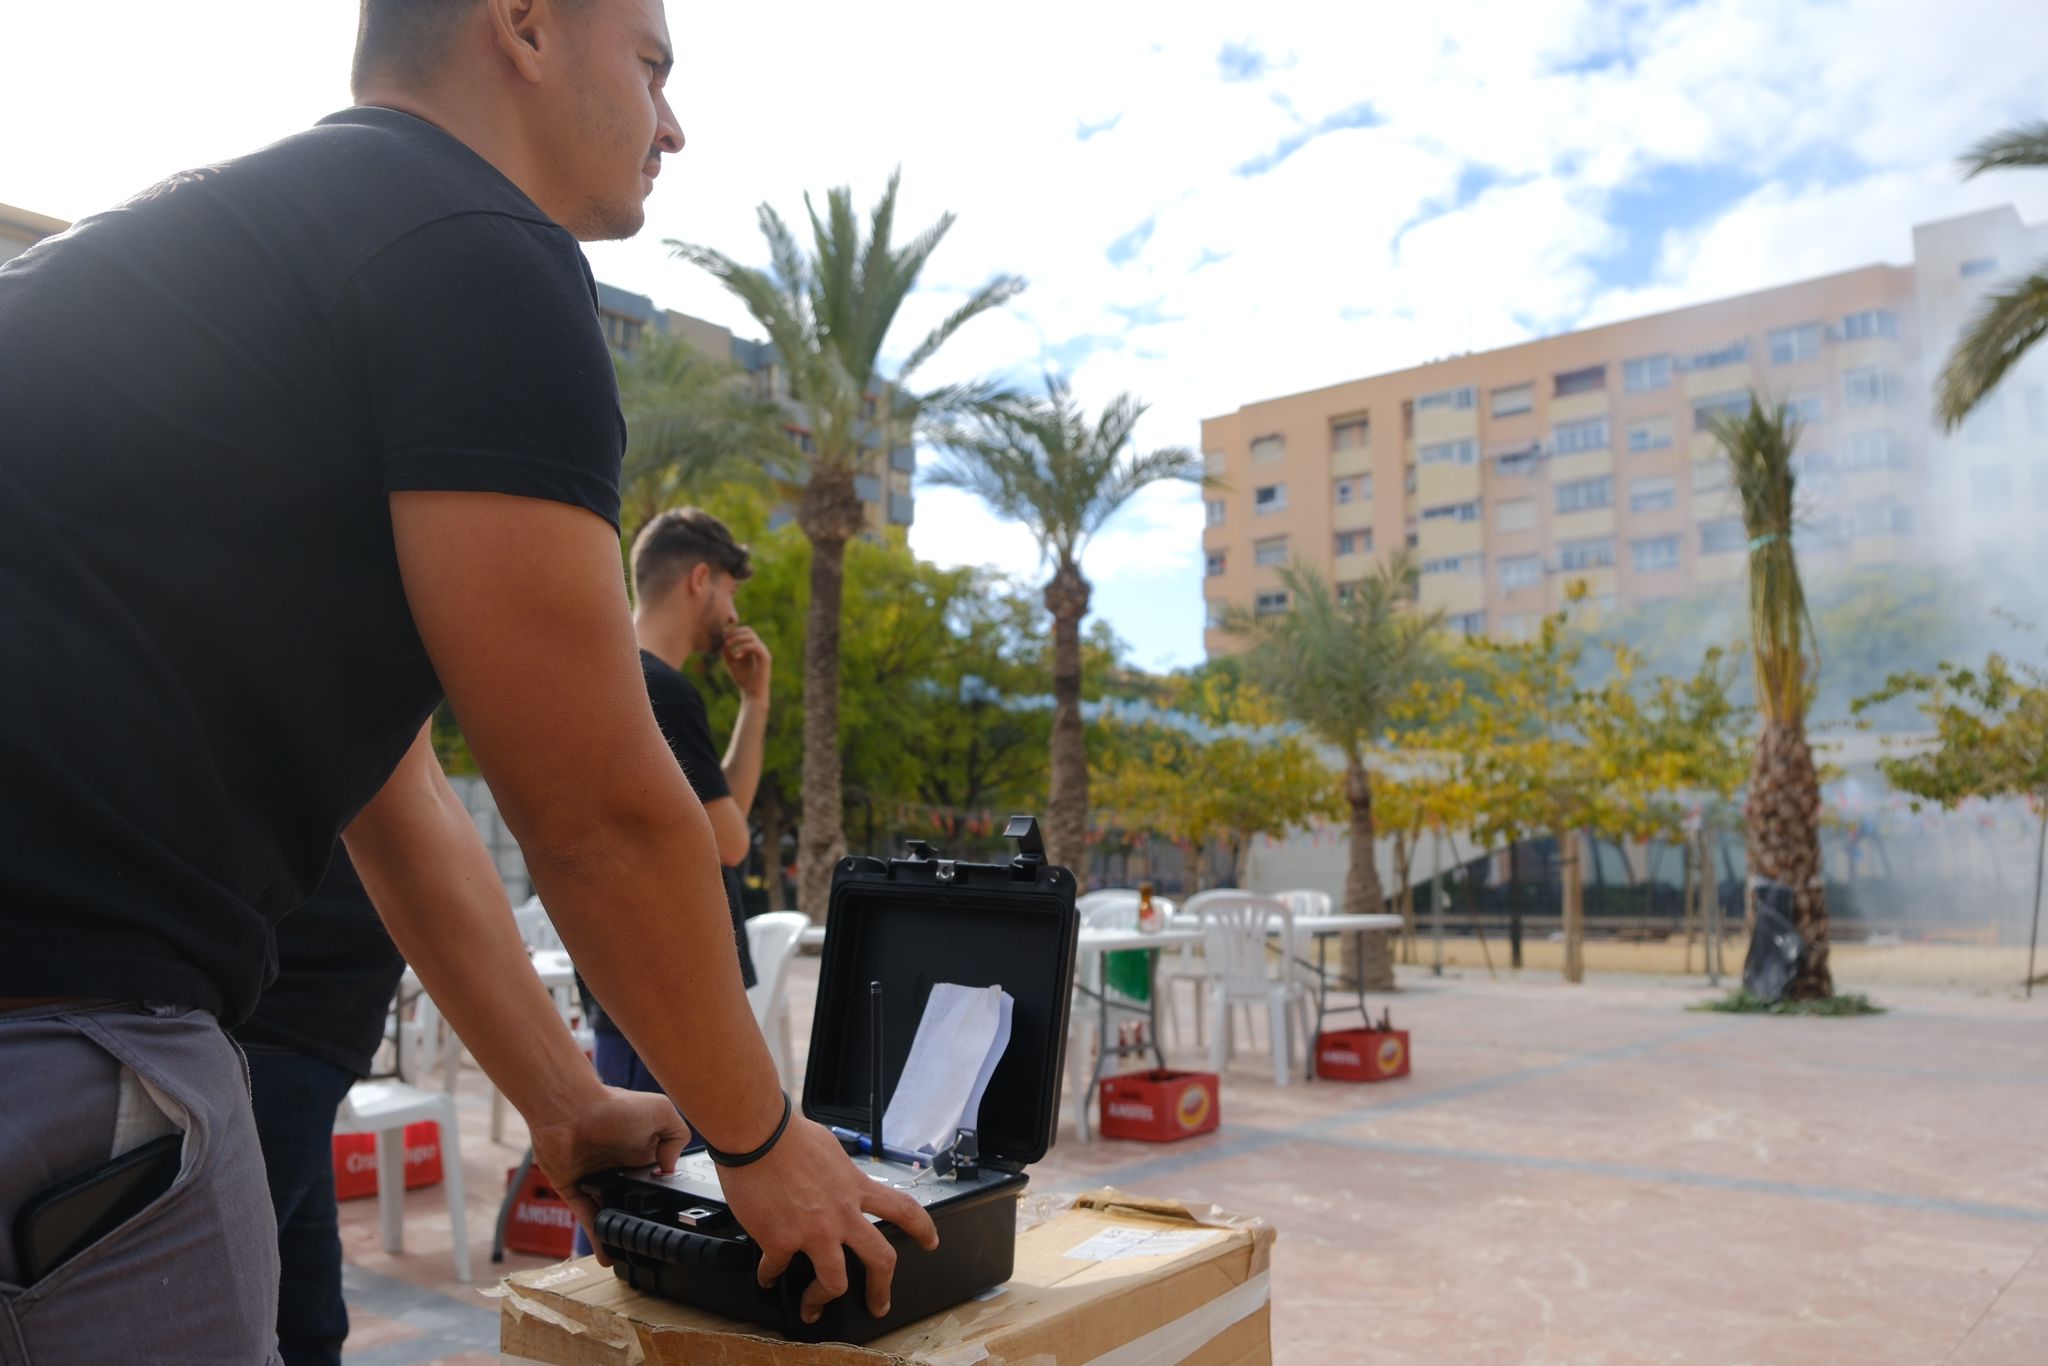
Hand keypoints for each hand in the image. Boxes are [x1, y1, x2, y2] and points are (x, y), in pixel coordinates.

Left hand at [528, 1086, 692, 1265]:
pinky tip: (608, 1255)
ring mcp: (595, 1178)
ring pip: (610, 1210)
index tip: (676, 1213)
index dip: (664, 1192)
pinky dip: (596, 1236)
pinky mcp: (573, 1188)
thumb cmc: (613, 1107)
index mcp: (641, 1148)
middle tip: (654, 1242)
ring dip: (619, 1231)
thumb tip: (669, 1170)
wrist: (570, 1109)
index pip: (656, 1177)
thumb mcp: (661, 1112)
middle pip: (633, 1197)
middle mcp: (618, 1164)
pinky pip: (586, 1217)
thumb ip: (677, 1137)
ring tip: (631, 1256)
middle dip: (642, 1216)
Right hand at [719, 1114, 939, 1323]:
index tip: (930, 1241)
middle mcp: (842, 1214)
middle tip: (879, 1303)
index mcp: (855, 1187)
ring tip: (813, 1308)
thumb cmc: (789, 1134)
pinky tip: (767, 1277)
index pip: (903, 1209)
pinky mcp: (780, 1241)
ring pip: (834, 1282)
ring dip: (821, 1299)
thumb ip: (839, 1174)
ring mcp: (813, 1232)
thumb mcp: (830, 1150)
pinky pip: (777, 1270)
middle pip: (880, 1260)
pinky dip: (770, 1276)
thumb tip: (834, 1182)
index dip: (922, 1228)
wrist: (757, 1135)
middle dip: (881, 1288)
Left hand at [721, 624, 770, 699]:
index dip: (733, 631)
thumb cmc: (743, 679)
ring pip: (752, 636)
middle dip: (735, 632)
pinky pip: (755, 646)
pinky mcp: (766, 658)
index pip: (745, 631)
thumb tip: (723, 642)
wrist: (752, 693)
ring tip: (728, 645)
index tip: (722, 636)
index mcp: (752, 647)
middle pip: (749, 630)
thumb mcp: (731, 663)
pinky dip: (744, 647)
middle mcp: (759, 648)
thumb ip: (727, 652)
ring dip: (737, 638)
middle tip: (724, 638)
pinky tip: (737, 655)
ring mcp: (764, 652)